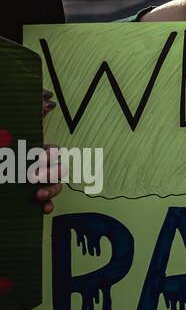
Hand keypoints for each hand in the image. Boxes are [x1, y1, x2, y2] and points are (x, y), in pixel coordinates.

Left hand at [36, 91, 61, 214]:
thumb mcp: (7, 136)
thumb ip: (32, 116)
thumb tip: (48, 101)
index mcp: (26, 153)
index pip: (48, 150)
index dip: (51, 152)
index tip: (46, 153)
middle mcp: (31, 168)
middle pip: (55, 168)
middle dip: (53, 171)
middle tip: (39, 174)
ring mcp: (31, 184)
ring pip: (54, 186)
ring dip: (52, 189)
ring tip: (40, 194)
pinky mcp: (28, 200)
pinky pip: (45, 203)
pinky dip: (48, 205)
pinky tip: (44, 208)